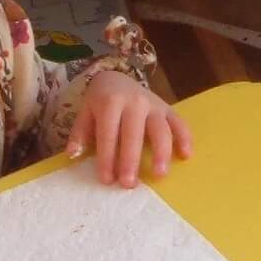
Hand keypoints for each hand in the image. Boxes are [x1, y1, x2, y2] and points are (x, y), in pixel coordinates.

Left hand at [66, 72, 192, 187]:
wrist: (116, 77)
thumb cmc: (99, 101)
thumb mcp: (85, 112)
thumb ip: (80, 133)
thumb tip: (73, 155)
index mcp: (110, 102)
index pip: (108, 134)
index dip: (107, 157)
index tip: (107, 179)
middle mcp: (134, 102)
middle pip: (134, 134)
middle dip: (131, 160)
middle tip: (129, 184)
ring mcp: (153, 105)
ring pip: (160, 129)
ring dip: (161, 152)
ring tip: (160, 174)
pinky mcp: (167, 108)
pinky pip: (179, 122)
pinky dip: (185, 138)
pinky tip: (186, 155)